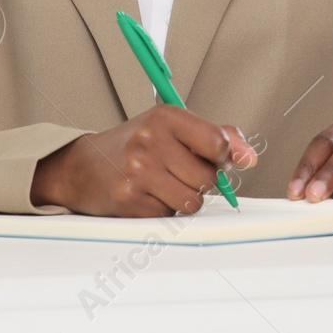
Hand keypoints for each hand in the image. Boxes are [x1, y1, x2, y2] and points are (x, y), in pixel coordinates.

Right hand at [31, 104, 256, 216]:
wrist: (83, 167)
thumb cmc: (131, 145)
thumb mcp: (171, 128)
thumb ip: (215, 136)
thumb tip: (249, 156)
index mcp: (165, 116)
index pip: (217, 141)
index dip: (223, 157)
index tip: (215, 159)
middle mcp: (151, 139)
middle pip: (208, 178)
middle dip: (199, 182)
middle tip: (177, 173)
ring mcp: (138, 170)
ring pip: (192, 201)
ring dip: (183, 200)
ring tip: (162, 185)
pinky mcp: (129, 199)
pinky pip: (169, 215)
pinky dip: (163, 210)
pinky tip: (146, 196)